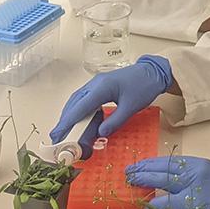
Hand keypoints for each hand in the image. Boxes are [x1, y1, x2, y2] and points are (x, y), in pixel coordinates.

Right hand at [49, 56, 172, 142]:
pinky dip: (79, 111)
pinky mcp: (100, 86)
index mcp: (102, 87)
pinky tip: (79, 121)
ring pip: (78, 100)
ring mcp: (96, 83)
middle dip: (65, 120)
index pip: (81, 106)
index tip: (58, 134)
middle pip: (74, 102)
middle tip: (56, 136)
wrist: (153, 72)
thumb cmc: (144, 87)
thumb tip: (100, 134)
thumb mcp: (131, 107)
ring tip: (64, 131)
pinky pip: (85, 99)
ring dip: (70, 115)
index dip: (68, 121)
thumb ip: (115, 121)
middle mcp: (95, 83)